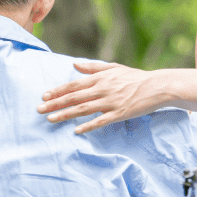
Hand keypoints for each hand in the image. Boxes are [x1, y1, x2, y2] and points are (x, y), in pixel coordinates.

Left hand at [37, 62, 169, 133]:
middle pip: (75, 97)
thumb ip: (93, 67)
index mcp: (101, 77)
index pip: (74, 84)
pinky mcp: (120, 113)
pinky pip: (101, 121)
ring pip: (83, 109)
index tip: (44, 96)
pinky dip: (88, 126)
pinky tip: (77, 131)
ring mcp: (111, 102)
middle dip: (55, 103)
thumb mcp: (114, 68)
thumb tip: (74, 65)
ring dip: (66, 114)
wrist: (157, 86)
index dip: (59, 90)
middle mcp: (103, 89)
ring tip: (51, 119)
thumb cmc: (135, 77)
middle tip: (39, 109)